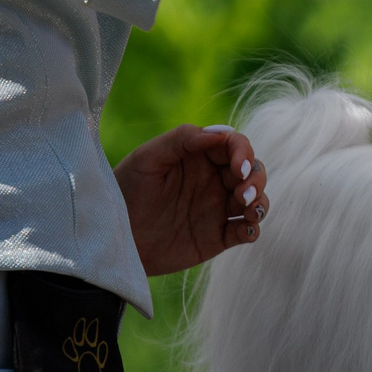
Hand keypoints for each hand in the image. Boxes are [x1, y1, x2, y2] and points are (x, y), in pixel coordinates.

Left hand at [116, 124, 268, 276]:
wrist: (112, 237)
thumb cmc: (124, 191)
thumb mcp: (147, 158)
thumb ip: (182, 139)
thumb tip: (221, 133)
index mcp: (199, 157)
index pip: (235, 146)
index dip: (244, 152)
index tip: (239, 167)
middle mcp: (213, 180)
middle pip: (253, 171)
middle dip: (256, 179)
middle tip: (242, 194)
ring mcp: (217, 209)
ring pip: (256, 201)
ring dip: (260, 203)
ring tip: (246, 210)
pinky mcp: (216, 237)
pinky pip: (246, 231)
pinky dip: (254, 229)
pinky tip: (244, 229)